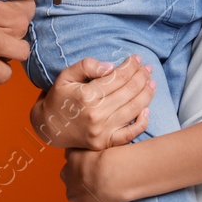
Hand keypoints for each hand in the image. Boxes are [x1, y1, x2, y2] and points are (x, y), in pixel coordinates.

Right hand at [30, 56, 153, 149]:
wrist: (49, 127)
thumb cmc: (59, 97)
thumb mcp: (66, 76)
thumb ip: (86, 66)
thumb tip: (110, 66)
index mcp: (87, 96)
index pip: (117, 77)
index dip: (130, 66)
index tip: (137, 58)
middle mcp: (96, 114)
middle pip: (128, 91)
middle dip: (141, 76)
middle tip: (148, 68)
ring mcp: (102, 131)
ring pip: (133, 109)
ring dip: (146, 94)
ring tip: (152, 83)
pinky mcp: (105, 143)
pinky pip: (129, 134)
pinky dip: (142, 122)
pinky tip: (147, 109)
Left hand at [62, 146, 125, 201]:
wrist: (111, 174)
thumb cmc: (98, 157)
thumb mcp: (79, 148)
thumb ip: (71, 152)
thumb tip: (67, 152)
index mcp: (67, 175)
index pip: (68, 175)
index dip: (79, 173)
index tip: (90, 170)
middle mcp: (72, 194)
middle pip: (76, 193)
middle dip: (85, 190)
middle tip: (100, 182)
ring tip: (110, 193)